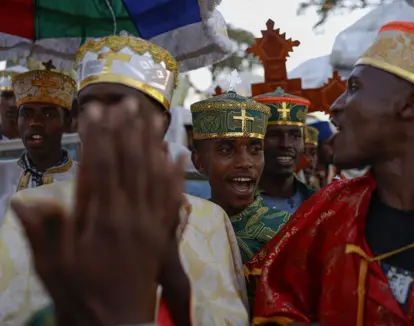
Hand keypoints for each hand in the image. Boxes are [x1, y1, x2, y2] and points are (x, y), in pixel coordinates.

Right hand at [13, 97, 185, 325]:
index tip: (97, 111)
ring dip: (154, 144)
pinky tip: (177, 153)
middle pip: (129, 165)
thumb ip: (44, 234)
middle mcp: (127, 216)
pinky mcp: (163, 232)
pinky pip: (172, 197)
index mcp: (98, 221)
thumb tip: (26, 201)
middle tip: (128, 101)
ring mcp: (149, 223)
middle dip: (128, 131)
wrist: (119, 321)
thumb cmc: (82, 293)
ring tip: (154, 115)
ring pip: (153, 175)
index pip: (98, 169)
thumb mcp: (53, 269)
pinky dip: (175, 174)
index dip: (98, 137)